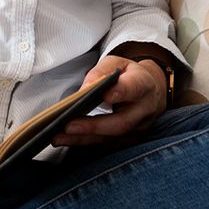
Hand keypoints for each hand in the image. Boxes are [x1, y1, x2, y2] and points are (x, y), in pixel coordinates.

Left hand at [50, 55, 165, 147]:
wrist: (150, 91)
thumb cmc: (129, 75)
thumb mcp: (116, 63)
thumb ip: (101, 72)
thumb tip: (84, 90)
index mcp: (143, 85)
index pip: (134, 89)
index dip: (121, 93)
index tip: (105, 96)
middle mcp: (144, 110)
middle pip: (121, 122)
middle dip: (93, 126)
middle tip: (68, 125)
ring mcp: (138, 129)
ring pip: (112, 138)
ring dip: (83, 139)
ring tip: (58, 136)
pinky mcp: (129, 140)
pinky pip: (106, 145)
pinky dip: (85, 143)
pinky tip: (66, 140)